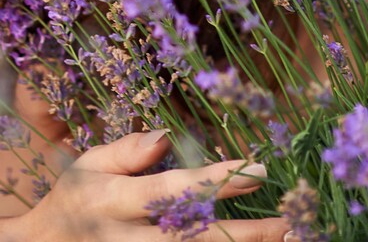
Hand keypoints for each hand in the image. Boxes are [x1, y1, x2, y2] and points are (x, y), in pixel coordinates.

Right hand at [13, 130, 288, 241]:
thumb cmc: (74, 200)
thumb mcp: (87, 165)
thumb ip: (128, 151)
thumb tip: (167, 135)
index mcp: (112, 200)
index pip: (172, 190)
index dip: (216, 181)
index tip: (258, 169)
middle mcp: (128, 240)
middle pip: (196, 240)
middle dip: (247, 233)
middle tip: (293, 221)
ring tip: (289, 237)